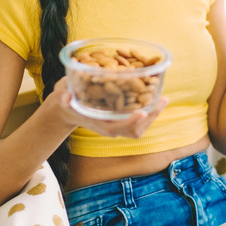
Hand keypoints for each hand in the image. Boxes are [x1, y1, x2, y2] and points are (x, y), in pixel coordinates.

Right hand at [48, 77, 168, 138]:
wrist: (68, 108)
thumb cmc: (65, 100)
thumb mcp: (61, 95)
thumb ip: (63, 96)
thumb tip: (65, 97)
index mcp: (97, 123)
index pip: (116, 127)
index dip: (129, 122)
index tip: (142, 112)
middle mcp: (109, 127)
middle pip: (135, 130)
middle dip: (150, 117)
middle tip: (162, 100)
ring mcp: (116, 124)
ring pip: (139, 127)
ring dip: (153, 114)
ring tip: (163, 98)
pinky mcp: (121, 119)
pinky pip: (138, 119)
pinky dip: (148, 109)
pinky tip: (156, 95)